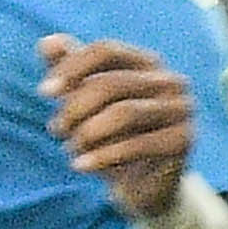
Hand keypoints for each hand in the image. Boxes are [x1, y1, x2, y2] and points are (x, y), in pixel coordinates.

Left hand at [37, 34, 195, 219]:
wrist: (138, 184)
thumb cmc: (107, 134)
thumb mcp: (83, 101)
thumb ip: (66, 69)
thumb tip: (48, 44)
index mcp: (145, 62)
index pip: (105, 50)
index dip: (71, 67)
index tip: (43, 92)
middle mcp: (170, 80)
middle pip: (111, 83)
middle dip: (74, 107)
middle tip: (55, 129)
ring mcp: (182, 109)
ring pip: (124, 113)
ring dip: (86, 132)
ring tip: (69, 148)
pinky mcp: (184, 140)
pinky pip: (137, 145)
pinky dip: (102, 156)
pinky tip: (80, 166)